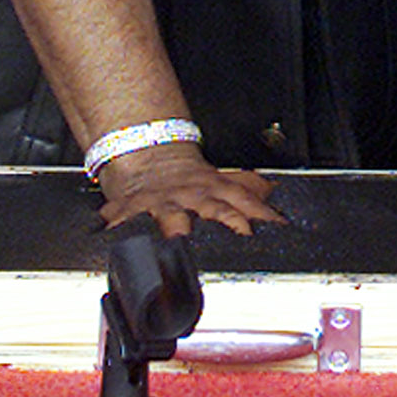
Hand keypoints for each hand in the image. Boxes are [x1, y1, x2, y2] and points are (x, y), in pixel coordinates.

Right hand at [96, 142, 283, 238]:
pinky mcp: (133, 209)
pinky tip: (116, 240)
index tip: (276, 227)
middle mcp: (192, 195)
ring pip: (173, 217)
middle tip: (240, 236)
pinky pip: (124, 222)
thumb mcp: (220, 184)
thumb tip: (280, 215)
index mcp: (215, 189)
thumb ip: (246, 200)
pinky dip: (120, 230)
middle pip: (216, 209)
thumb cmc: (189, 179)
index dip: (262, 213)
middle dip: (228, 221)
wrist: (149, 154)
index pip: (245, 200)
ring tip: (181, 242)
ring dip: (179, 229)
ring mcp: (163, 203)